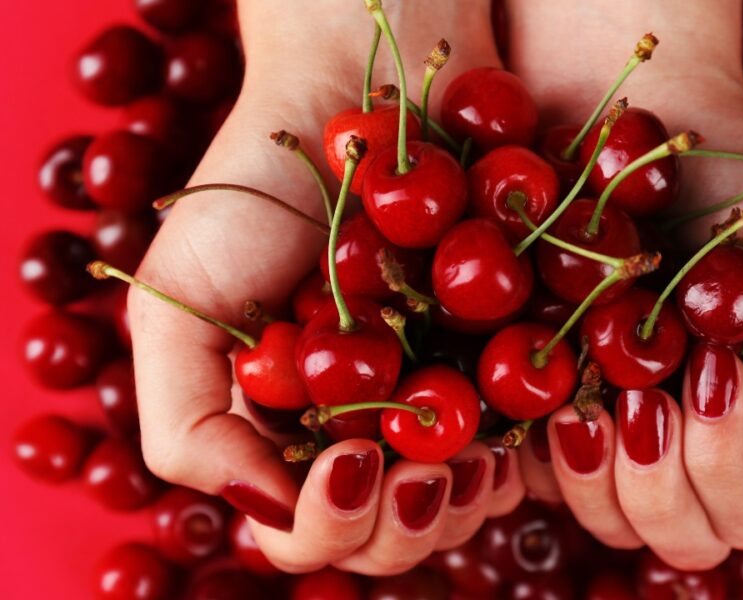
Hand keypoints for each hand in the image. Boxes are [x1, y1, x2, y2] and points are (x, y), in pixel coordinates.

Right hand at [129, 0, 524, 574]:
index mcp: (283, 433)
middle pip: (384, 541)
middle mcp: (357, 432)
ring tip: (468, 457)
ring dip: (463, 505)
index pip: (304, 533)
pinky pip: (520, 452)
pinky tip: (510, 434)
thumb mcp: (180, 308)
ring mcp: (430, 406)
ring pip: (455, 514)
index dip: (327, 524)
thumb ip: (188, 428)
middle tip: (418, 471)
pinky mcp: (497, 370)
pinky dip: (517, 459)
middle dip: (399, 526)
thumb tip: (266, 515)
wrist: (356, 103)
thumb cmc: (254, 199)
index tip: (347, 458)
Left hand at [505, 0, 742, 567]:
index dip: (727, 466)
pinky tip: (536, 381)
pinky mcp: (543, 404)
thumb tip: (739, 426)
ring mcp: (613, 430)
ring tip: (584, 388)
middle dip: (657, 483)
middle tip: (640, 395)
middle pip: (680, 538)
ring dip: (591, 467)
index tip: (708, 368)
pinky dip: (531, 441)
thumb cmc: (741, 177)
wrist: (640, 114)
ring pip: (602, 520)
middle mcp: (687, 443)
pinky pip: (530, 469)